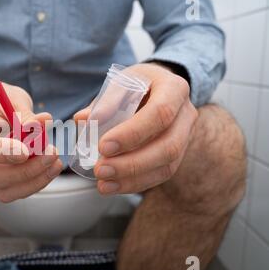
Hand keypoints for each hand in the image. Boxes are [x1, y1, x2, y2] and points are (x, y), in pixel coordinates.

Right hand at [0, 81, 62, 202]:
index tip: (25, 152)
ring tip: (55, 161)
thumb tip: (43, 122)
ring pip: (4, 191)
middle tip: (51, 153)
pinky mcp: (1, 181)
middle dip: (25, 170)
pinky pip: (17, 190)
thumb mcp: (11, 97)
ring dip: (35, 179)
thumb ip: (25, 113)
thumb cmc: (0, 100)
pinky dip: (38, 181)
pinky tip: (52, 166)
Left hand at [74, 63, 197, 193]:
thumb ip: (104, 102)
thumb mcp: (121, 82)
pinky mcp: (177, 155)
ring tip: (103, 183)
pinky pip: (160, 175)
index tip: (104, 145)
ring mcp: (185, 137)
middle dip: (132, 163)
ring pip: (166, 165)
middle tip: (101, 169)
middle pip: (168, 146)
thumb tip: (84, 120)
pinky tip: (112, 186)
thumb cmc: (137, 85)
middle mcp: (185, 114)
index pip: (160, 113)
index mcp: (174, 89)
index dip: (132, 133)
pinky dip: (135, 184)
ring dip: (132, 179)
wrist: (156, 90)